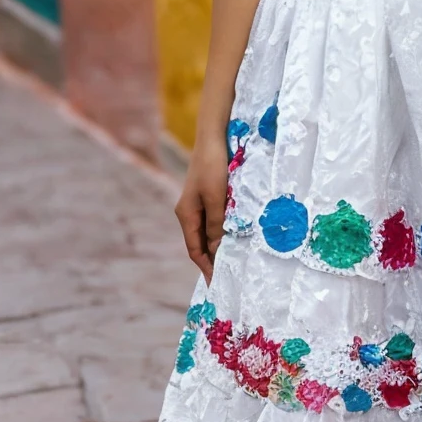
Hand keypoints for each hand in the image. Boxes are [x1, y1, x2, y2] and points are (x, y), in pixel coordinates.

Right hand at [175, 139, 228, 283]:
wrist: (213, 137)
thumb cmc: (213, 167)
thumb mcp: (216, 198)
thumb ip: (217, 225)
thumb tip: (218, 251)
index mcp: (186, 214)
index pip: (195, 249)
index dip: (205, 267)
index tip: (216, 284)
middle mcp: (189, 211)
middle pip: (200, 243)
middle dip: (212, 260)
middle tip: (228, 277)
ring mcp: (199, 202)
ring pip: (208, 232)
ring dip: (219, 246)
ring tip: (234, 261)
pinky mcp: (209, 194)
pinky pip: (214, 220)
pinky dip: (223, 231)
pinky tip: (235, 236)